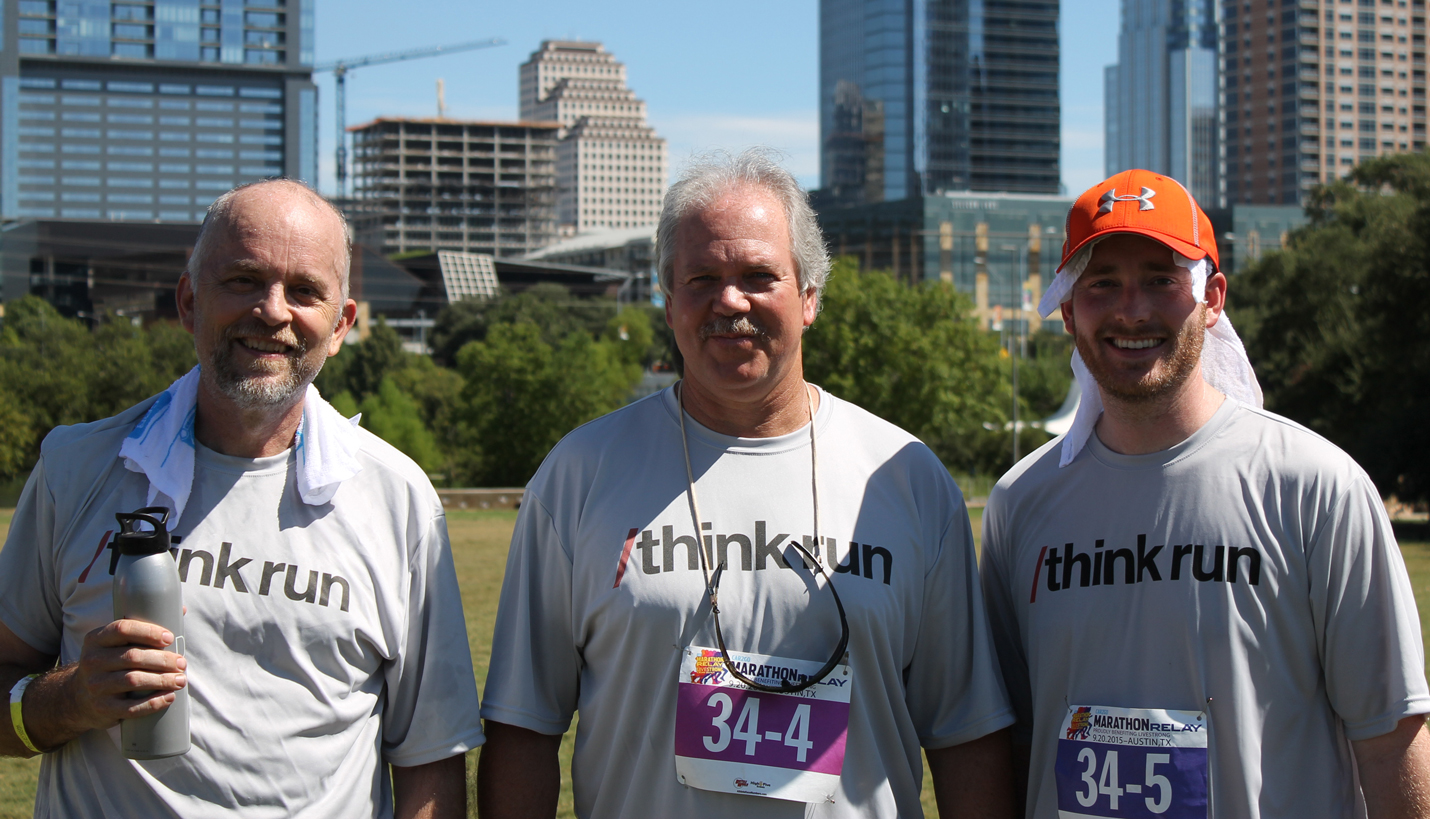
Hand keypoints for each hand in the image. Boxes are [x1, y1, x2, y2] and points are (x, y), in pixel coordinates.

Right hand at [67, 619, 186, 733]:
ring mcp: (95, 685)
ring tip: (181, 680)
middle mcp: (92, 661)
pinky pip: (130, 707)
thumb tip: (182, 609)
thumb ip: (144, 628)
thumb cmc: (110, 663)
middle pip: (132, 656)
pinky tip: (169, 697)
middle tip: (182, 663)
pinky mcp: (102, 708)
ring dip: (162, 680)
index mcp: (96, 639)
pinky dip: (153, 703)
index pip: (122, 629)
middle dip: (163, 659)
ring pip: (133, 681)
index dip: (148, 632)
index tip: (169, 638)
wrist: (79, 697)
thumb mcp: (116, 643)